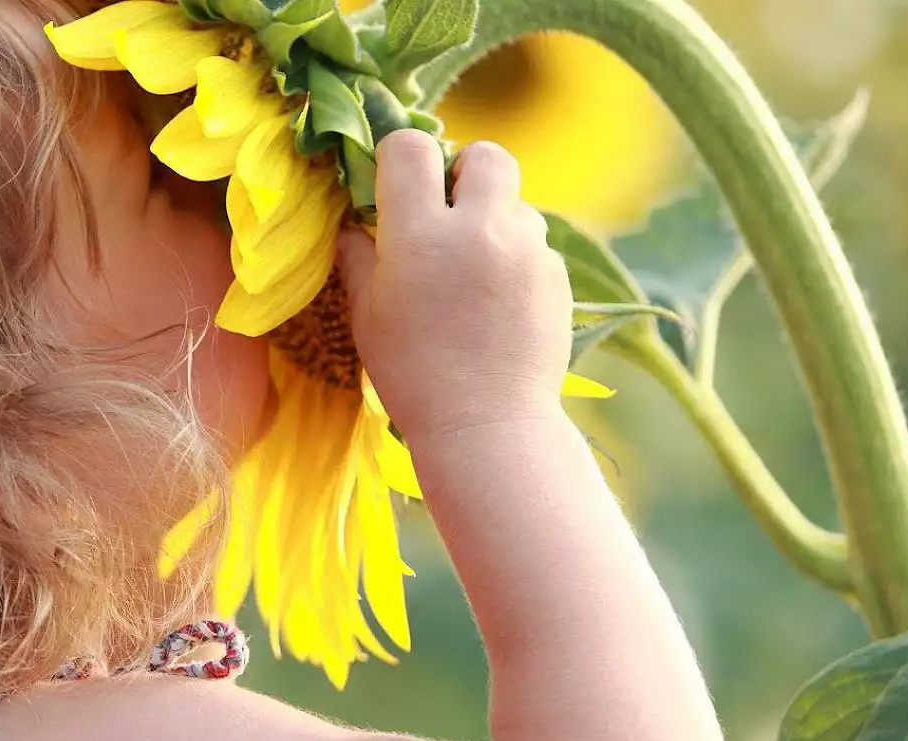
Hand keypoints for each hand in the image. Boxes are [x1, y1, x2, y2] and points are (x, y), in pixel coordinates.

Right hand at [337, 131, 571, 439]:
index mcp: (420, 234)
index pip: (411, 148)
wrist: (486, 425)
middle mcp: (479, 228)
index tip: (396, 185)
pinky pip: (535, 246)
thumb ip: (359, 258)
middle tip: (450, 212)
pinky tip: (500, 306)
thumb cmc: (412, 375)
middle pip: (485, 155)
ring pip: (516, 203)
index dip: (400, 158)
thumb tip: (351, 225)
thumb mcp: (368, 317)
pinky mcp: (556, 276)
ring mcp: (526, 250)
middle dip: (465, 171)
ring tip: (476, 272)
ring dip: (495, 221)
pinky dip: (517, 261)